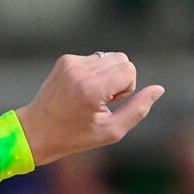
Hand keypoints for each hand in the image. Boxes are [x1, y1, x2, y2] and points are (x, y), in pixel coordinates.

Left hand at [15, 52, 163, 166]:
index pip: (129, 70)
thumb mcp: (110, 132)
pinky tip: (79, 90)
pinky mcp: (64, 61)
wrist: (35, 132)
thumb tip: (159, 89)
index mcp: (91, 89)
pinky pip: (94, 59)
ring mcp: (70, 63)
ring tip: (90, 96)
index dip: (126, 88)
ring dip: (106, 75)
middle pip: (122, 59)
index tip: (110, 104)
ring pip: (109, 57)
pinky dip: (93, 73)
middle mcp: (80, 71)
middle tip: (101, 101)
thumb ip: (138, 110)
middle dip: (119, 79)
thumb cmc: (73, 137)